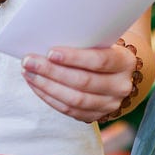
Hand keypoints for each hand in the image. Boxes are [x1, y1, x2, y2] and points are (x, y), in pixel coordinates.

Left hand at [22, 44, 137, 123]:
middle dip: (52, 72)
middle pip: (84, 82)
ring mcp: (110, 105)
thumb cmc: (102, 47)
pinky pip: (69, 110)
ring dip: (46, 86)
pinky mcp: (97, 116)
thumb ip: (83, 39)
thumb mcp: (101, 39)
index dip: (74, 58)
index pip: (100, 61)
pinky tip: (36, 85)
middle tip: (29, 61)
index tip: (50, 52)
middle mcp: (121, 86)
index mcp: (126, 62)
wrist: (118, 69)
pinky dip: (49, 98)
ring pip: (75, 100)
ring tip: (28, 73)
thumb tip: (46, 38)